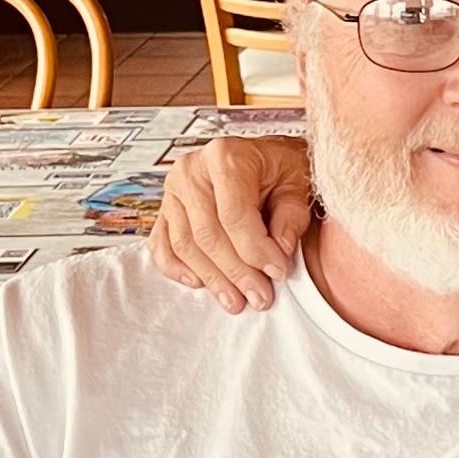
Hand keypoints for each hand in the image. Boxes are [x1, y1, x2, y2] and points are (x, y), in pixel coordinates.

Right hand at [147, 134, 313, 310]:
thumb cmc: (280, 168)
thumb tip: (280, 250)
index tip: (278, 273)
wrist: (263, 157)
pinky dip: (176, 268)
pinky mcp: (166, 208)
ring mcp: (173, 189)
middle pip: (207, 234)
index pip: (234, 215)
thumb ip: (291, 217)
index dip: (256, 250)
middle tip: (259, 297)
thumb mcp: (297, 183)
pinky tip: (198, 283)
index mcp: (226, 157)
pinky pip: (161, 244)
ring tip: (235, 300)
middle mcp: (192, 170)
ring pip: (185, 244)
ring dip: (211, 278)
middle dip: (236, 272)